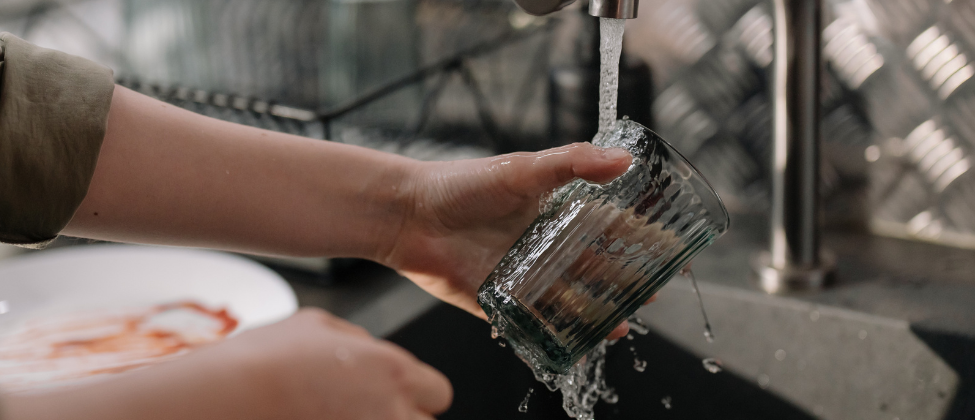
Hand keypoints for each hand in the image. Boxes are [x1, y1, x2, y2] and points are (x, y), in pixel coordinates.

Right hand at [4, 308, 451, 419]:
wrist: (222, 400)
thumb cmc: (263, 362)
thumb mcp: (317, 324)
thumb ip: (359, 339)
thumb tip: (371, 349)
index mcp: (392, 371)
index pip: (438, 392)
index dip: (415, 393)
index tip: (395, 394)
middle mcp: (389, 414)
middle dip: (399, 416)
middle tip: (362, 409)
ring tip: (336, 414)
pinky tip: (318, 419)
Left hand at [384, 143, 641, 339]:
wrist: (409, 215)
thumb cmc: (461, 184)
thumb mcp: (522, 169)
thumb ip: (573, 163)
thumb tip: (624, 159)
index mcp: (552, 211)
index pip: (604, 226)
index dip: (634, 237)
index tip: (665, 248)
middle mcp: (542, 245)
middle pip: (593, 268)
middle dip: (623, 283)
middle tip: (652, 295)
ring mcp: (523, 275)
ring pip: (569, 299)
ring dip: (596, 313)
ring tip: (622, 325)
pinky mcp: (501, 302)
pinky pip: (534, 323)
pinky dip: (557, 334)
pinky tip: (579, 343)